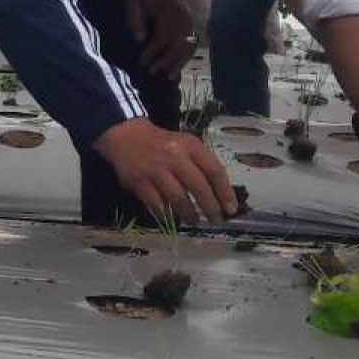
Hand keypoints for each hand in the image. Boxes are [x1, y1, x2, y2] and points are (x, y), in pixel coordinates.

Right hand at [93, 118, 237, 222]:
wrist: (127, 137)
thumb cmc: (164, 144)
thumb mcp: (186, 145)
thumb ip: (201, 165)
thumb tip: (220, 195)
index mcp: (190, 145)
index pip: (214, 170)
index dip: (225, 192)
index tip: (231, 208)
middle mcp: (174, 156)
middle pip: (198, 186)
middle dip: (210, 207)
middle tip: (216, 220)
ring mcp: (155, 170)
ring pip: (178, 198)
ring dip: (190, 214)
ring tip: (195, 221)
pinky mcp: (138, 182)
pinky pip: (157, 204)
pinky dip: (167, 215)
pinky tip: (173, 218)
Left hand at [125, 0, 195, 78]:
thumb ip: (135, 18)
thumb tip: (139, 40)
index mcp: (167, 10)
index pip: (162, 37)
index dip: (152, 52)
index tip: (142, 63)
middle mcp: (181, 16)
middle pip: (177, 44)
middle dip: (165, 61)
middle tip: (151, 71)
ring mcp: (188, 18)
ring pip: (188, 45)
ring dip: (179, 61)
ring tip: (168, 75)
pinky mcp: (191, 20)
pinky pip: (193, 41)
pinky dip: (187, 54)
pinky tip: (180, 64)